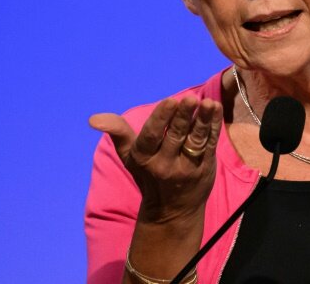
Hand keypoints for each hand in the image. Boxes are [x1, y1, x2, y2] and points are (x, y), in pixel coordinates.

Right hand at [89, 97, 223, 224]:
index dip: (161, 118)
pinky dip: (214, 126)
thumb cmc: (148, 174)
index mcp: (144, 158)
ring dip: (203, 120)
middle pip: (175, 136)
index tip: (170, 100)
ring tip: (208, 103)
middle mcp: (164, 164)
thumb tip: (94, 119)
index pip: (152, 136)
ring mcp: (187, 167)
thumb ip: (118, 133)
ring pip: (195, 140)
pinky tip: (216, 109)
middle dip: (183, 116)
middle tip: (189, 98)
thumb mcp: (129, 156)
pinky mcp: (205, 168)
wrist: (172, 210)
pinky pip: (210, 144)